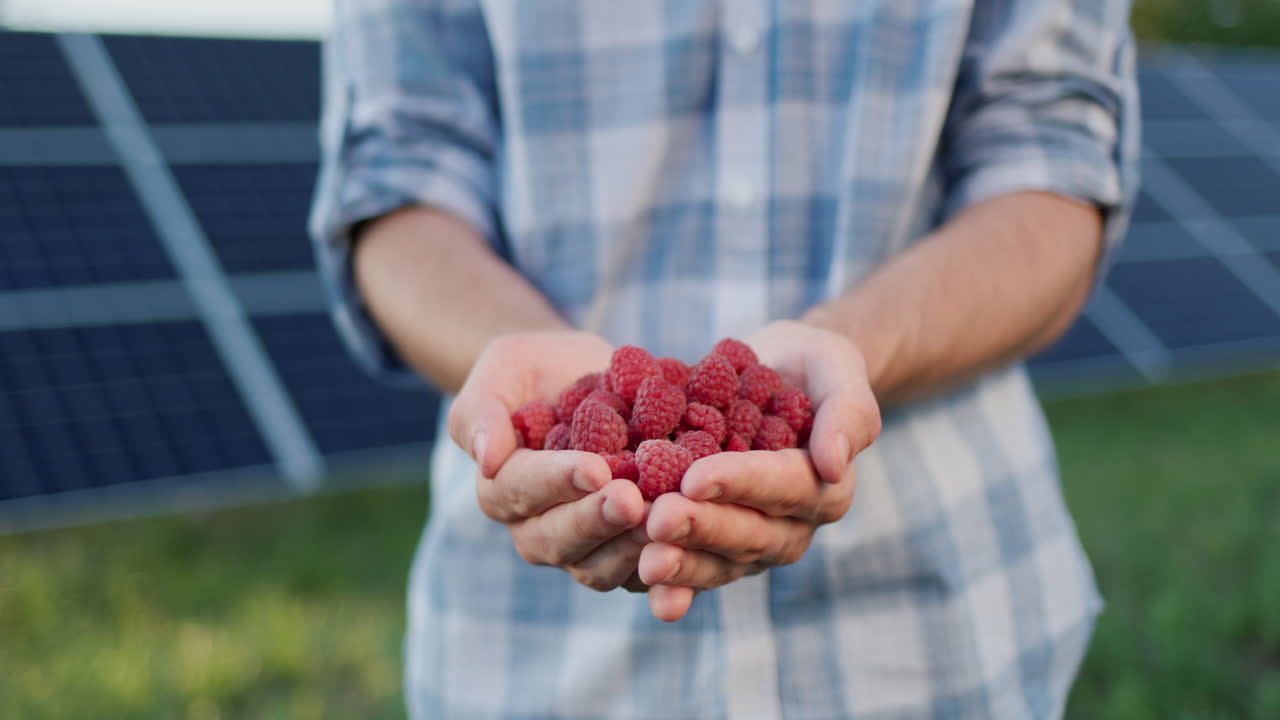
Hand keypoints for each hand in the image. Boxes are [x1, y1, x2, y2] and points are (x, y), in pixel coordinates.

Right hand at [448, 331, 649, 591]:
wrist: (586, 378)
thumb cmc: (536, 369)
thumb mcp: (503, 368)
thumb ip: (483, 411)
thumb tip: (487, 459)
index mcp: (501, 487)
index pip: (522, 490)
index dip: (558, 481)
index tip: (596, 467)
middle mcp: (536, 528)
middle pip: (558, 539)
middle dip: (597, 520)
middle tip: (632, 500)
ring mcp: (581, 547)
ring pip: (598, 567)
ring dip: (631, 549)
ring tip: (665, 523)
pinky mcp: (623, 552)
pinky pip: (640, 573)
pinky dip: (664, 568)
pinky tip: (691, 550)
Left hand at [640, 321, 880, 620]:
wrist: (774, 377)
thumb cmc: (810, 366)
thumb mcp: (836, 366)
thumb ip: (848, 411)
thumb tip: (835, 464)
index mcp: (826, 486)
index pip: (783, 486)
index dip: (740, 482)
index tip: (695, 478)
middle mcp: (793, 525)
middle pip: (748, 532)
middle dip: (701, 527)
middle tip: (657, 518)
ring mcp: (754, 544)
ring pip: (719, 561)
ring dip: (681, 562)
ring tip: (644, 560)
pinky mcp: (719, 551)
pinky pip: (695, 569)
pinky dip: (670, 582)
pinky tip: (640, 581)